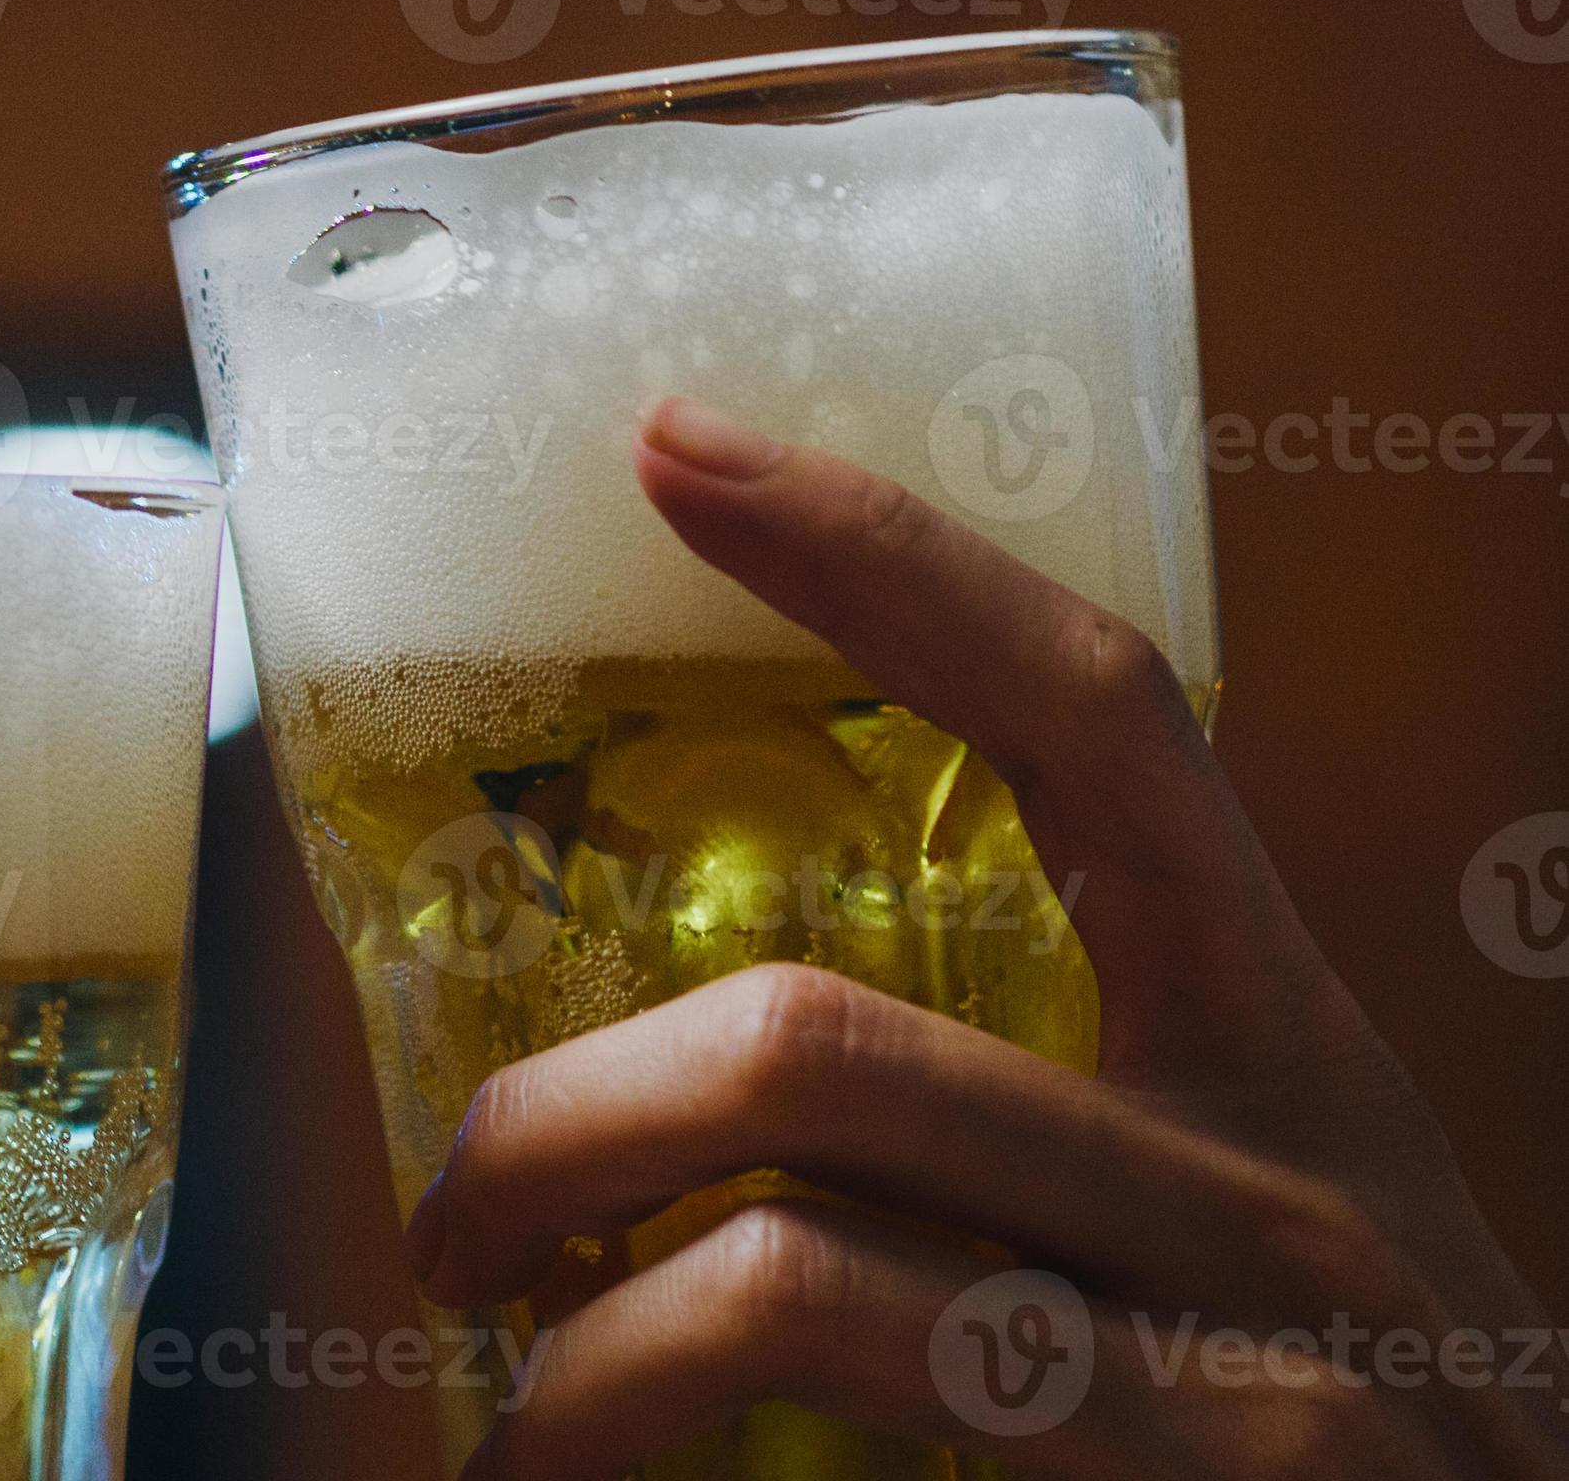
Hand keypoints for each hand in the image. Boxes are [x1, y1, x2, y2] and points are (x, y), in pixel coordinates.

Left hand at [399, 397, 1568, 1478]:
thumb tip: (741, 1103)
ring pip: (792, 1258)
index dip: (886, 560)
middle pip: (823, 1045)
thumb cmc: (1363, 1467)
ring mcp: (1246, 1366)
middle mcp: (1281, 1182)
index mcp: (1288, 1061)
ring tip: (503, 1410)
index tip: (679, 446)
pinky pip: (832, 1399)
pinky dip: (630, 1439)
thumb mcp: (1262, 1253)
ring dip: (579, 1337)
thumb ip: (1068, 1143)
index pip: (1095, 721)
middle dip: (567, 1125)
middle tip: (460, 1215)